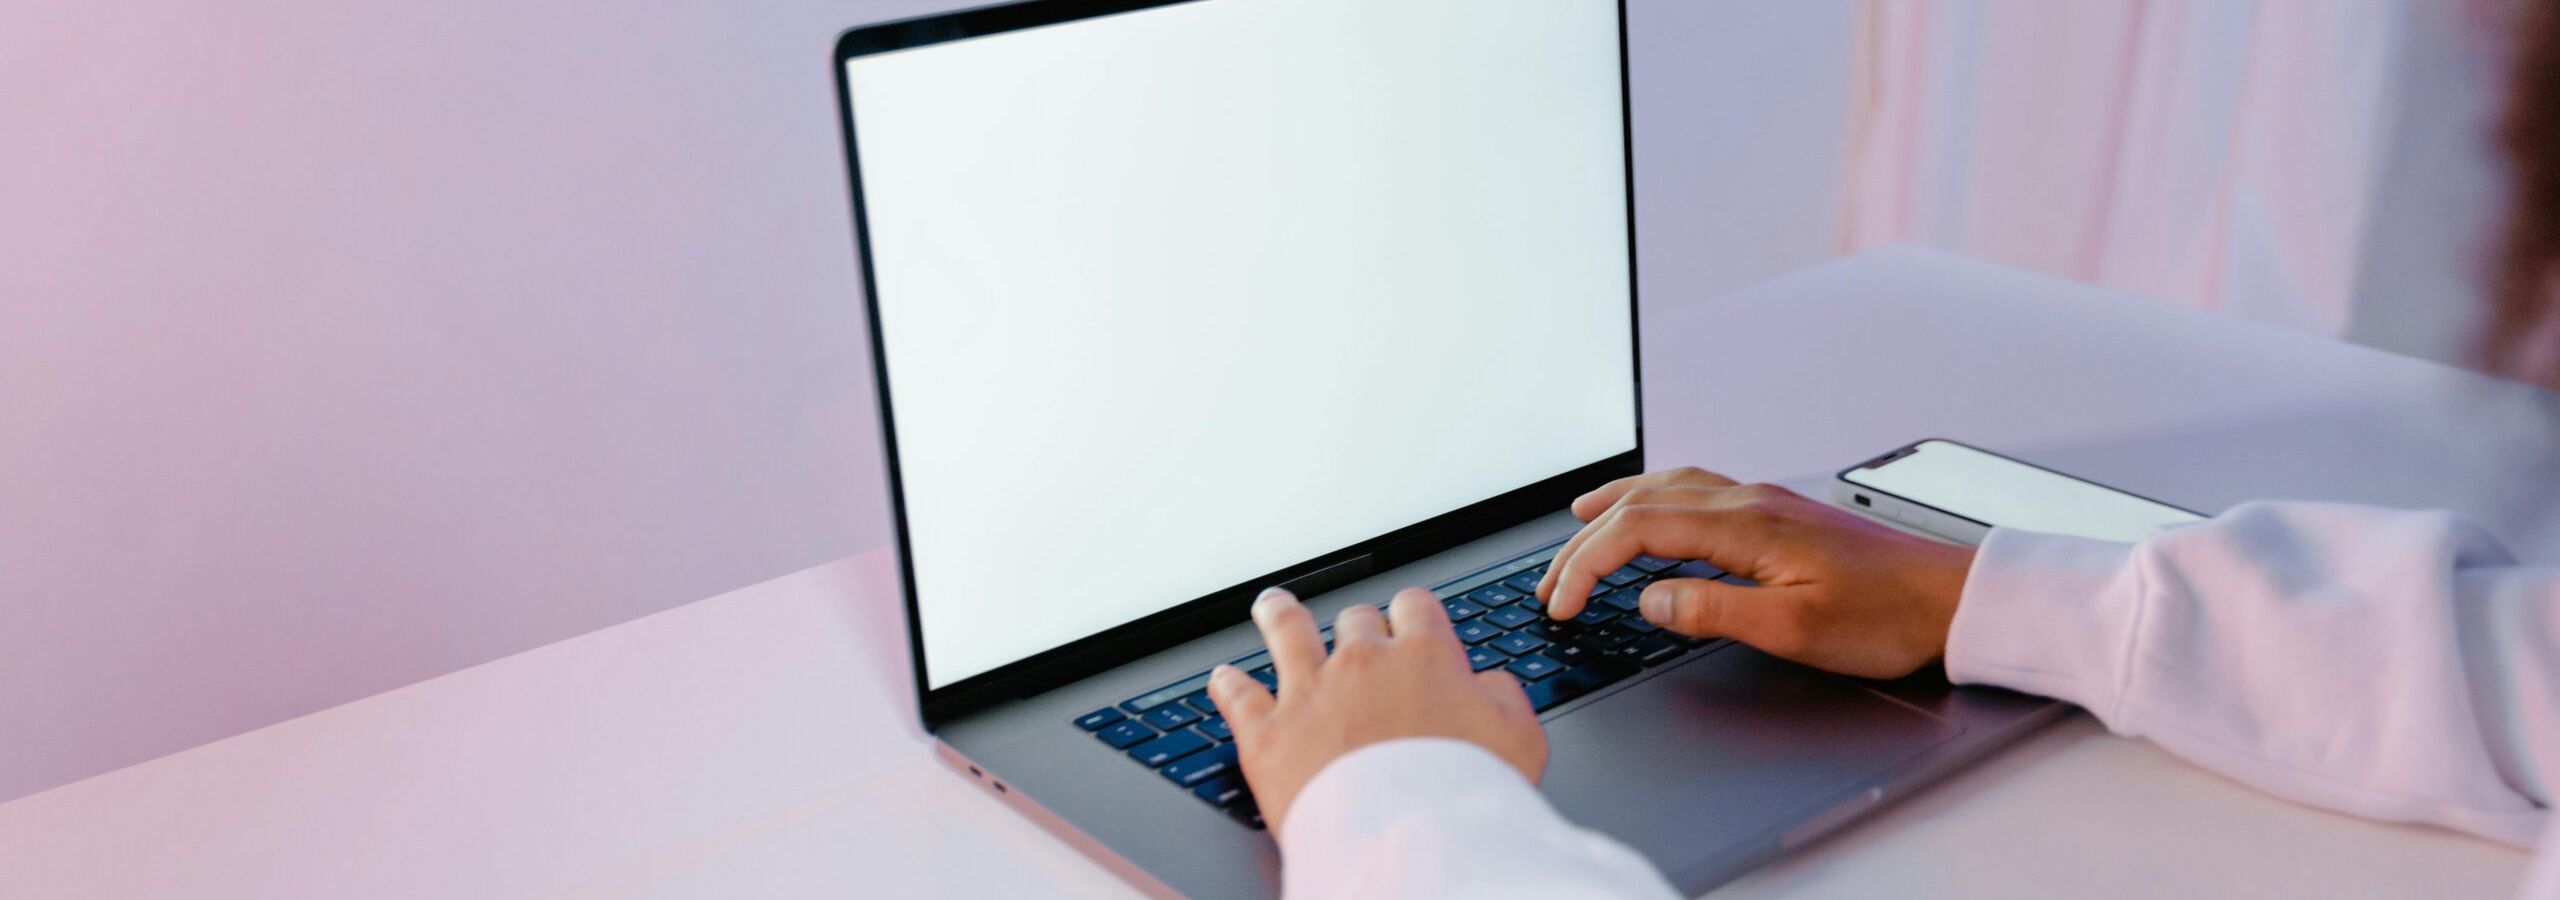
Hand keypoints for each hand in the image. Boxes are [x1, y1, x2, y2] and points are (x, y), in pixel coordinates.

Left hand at [1208, 586, 1546, 833]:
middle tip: (1353, 633)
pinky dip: (1228, 684)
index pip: (1414, 606)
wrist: (1408, 839)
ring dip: (1279, 616)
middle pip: (1354, 619)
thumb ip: (1502, 697)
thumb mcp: (1520, 740)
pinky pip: (1238, 695)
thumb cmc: (1465, 795)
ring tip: (1273, 608)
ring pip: (1286, 632)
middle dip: (1356, 625)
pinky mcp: (1268, 733)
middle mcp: (1362, 662)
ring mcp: (1310, 692)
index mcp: (1424, 656)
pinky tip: (1222, 677)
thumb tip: (1486, 683)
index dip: (1412, 614)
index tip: (1408, 621)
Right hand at [1534, 467, 1973, 678]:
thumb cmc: (1884, 617)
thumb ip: (1712, 610)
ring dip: (1615, 506)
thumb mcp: (1792, 628)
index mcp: (1744, 526)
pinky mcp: (1780, 513)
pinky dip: (1655, 498)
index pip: (1637, 531)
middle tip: (1551, 583)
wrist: (1952, 599)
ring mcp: (1765, 502)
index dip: (1585, 566)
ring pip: (1668, 487)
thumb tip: (1649, 599)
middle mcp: (1749, 501)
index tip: (1560, 604)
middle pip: (1642, 504)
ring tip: (1579, 521)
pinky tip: (1657, 511)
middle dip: (1584, 541)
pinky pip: (1697, 491)